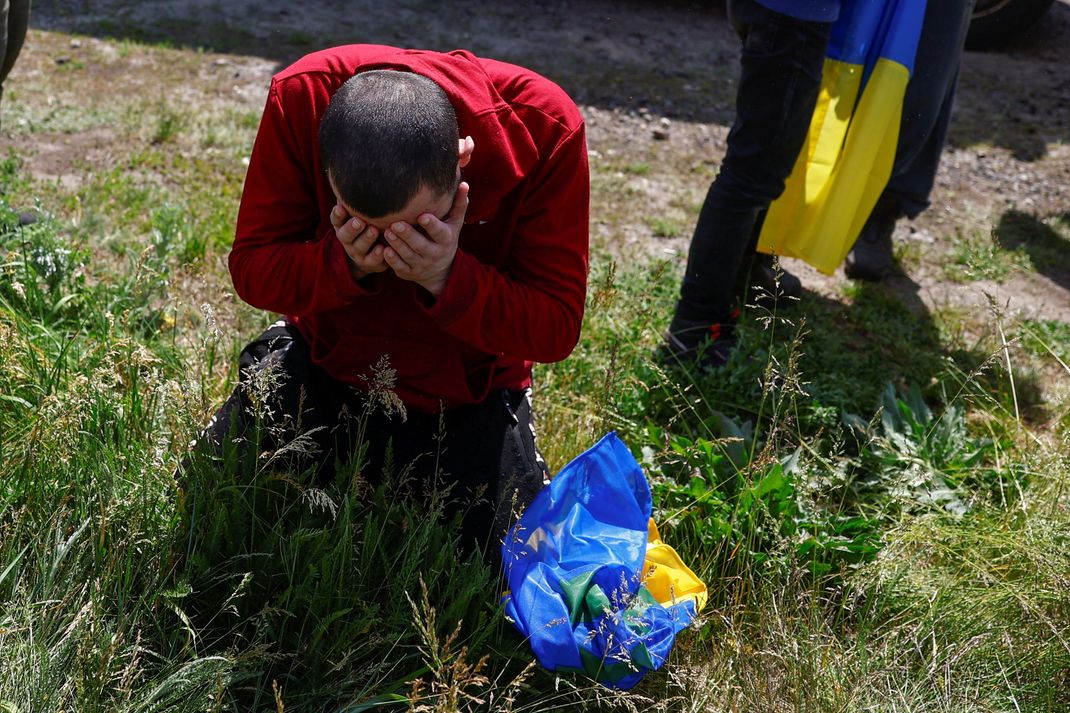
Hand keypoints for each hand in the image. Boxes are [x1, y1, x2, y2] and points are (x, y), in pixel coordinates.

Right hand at [331, 204, 387, 279]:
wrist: (369, 253)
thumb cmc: (366, 226)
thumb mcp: (359, 215)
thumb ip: (358, 203)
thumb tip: (356, 173)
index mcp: (342, 226)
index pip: (336, 220)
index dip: (337, 215)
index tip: (340, 208)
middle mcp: (348, 241)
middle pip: (346, 235)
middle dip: (352, 228)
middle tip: (359, 221)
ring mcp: (358, 254)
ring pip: (359, 247)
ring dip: (366, 239)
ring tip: (374, 231)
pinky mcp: (370, 264)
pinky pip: (373, 262)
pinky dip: (377, 256)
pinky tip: (383, 249)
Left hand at [381, 182, 469, 298]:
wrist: (441, 270)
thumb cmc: (445, 237)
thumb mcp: (454, 223)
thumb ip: (458, 205)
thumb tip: (464, 184)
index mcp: (446, 239)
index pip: (439, 233)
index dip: (431, 225)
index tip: (422, 216)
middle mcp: (434, 254)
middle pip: (420, 245)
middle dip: (408, 235)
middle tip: (395, 224)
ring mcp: (421, 265)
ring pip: (408, 256)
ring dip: (397, 245)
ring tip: (386, 232)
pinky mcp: (409, 273)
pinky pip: (399, 268)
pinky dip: (391, 260)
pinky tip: (384, 250)